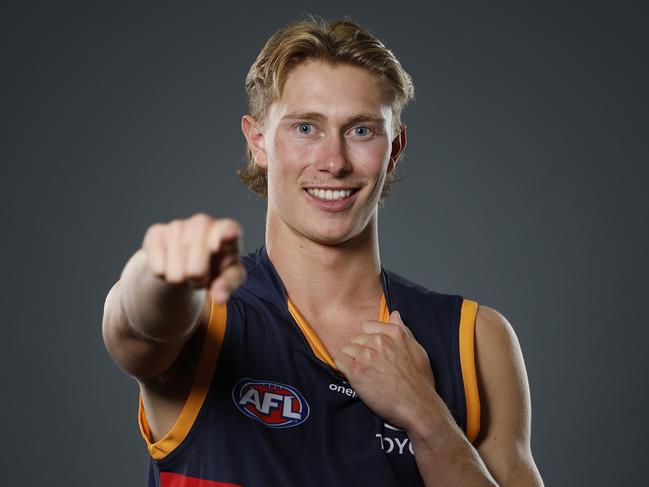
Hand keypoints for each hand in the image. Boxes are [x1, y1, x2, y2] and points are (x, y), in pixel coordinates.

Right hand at [141, 213, 245, 302]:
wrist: (189, 258)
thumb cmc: (216, 266)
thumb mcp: (229, 276)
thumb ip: (227, 285)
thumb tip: (219, 298)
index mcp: (228, 230)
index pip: (230, 230)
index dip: (228, 235)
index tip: (231, 235)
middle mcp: (203, 222)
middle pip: (195, 270)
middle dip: (197, 281)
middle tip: (201, 276)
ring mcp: (179, 224)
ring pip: (175, 273)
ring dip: (181, 279)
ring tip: (187, 268)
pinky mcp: (156, 232)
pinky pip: (157, 269)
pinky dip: (163, 274)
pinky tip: (171, 262)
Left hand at [333, 311, 440, 430]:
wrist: (418, 407)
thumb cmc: (420, 382)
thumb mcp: (418, 350)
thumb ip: (403, 330)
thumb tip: (394, 314)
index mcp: (393, 333)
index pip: (367, 326)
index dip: (368, 339)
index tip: (373, 351)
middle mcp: (379, 341)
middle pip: (356, 339)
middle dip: (360, 351)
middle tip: (370, 367)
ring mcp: (367, 355)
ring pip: (346, 349)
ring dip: (351, 360)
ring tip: (364, 373)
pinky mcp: (357, 371)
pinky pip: (339, 359)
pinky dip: (342, 367)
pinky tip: (352, 375)